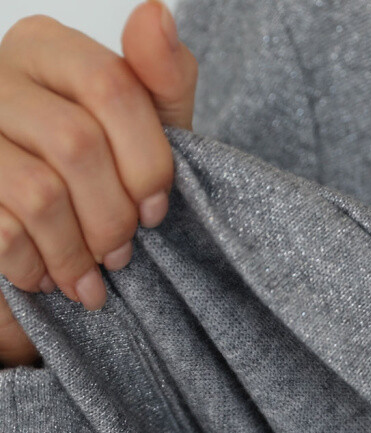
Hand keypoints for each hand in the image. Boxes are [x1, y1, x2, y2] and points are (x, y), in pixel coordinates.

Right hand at [0, 0, 197, 367]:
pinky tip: (45, 275)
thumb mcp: (149, 128)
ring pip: (40, 194)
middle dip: (112, 216)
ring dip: (76, 252)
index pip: (112, 88)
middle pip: (76, 145)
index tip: (155, 211)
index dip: (147, 162)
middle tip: (120, 254)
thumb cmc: (104, 176)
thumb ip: (163, 79)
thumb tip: (156, 13)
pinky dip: (36, 266)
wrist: (43, 237)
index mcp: (48, 48)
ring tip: (88, 277)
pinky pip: (5, 232)